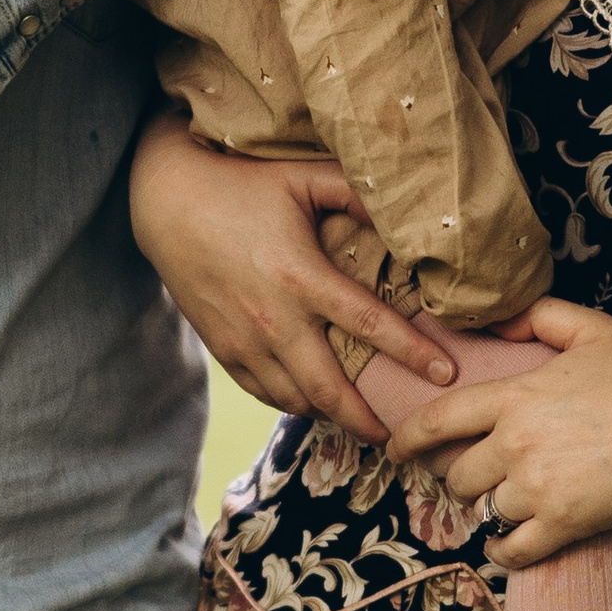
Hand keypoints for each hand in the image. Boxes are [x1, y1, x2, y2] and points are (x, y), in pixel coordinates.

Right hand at [129, 112, 442, 437]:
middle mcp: (273, 319)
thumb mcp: (301, 176)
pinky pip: (263, 391)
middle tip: (401, 435)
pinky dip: (292, 403)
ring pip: (294, 399)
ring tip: (361, 422)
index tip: (446, 375)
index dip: (413, 354)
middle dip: (368, 420)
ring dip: (330, 416)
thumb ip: (355, 192)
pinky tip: (313, 402)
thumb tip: (405, 210)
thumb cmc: (239, 182)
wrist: (165, 202)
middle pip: (330, 389)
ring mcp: (244, 340)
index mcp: (301, 277)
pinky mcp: (223, 348)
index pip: (369, 325)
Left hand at [386, 296, 611, 564]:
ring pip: (483, 512)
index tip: (395, 450)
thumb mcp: (591, 329)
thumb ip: (539, 317)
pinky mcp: (563, 523)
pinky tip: (508, 545)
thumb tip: (497, 323)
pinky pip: (511, 550)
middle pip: (457, 475)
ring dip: (487, 513)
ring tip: (502, 507)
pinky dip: (503, 552)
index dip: (408, 439)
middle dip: (459, 479)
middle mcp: (515, 443)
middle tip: (473, 479)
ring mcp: (537, 486)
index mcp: (514, 397)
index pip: (438, 420)